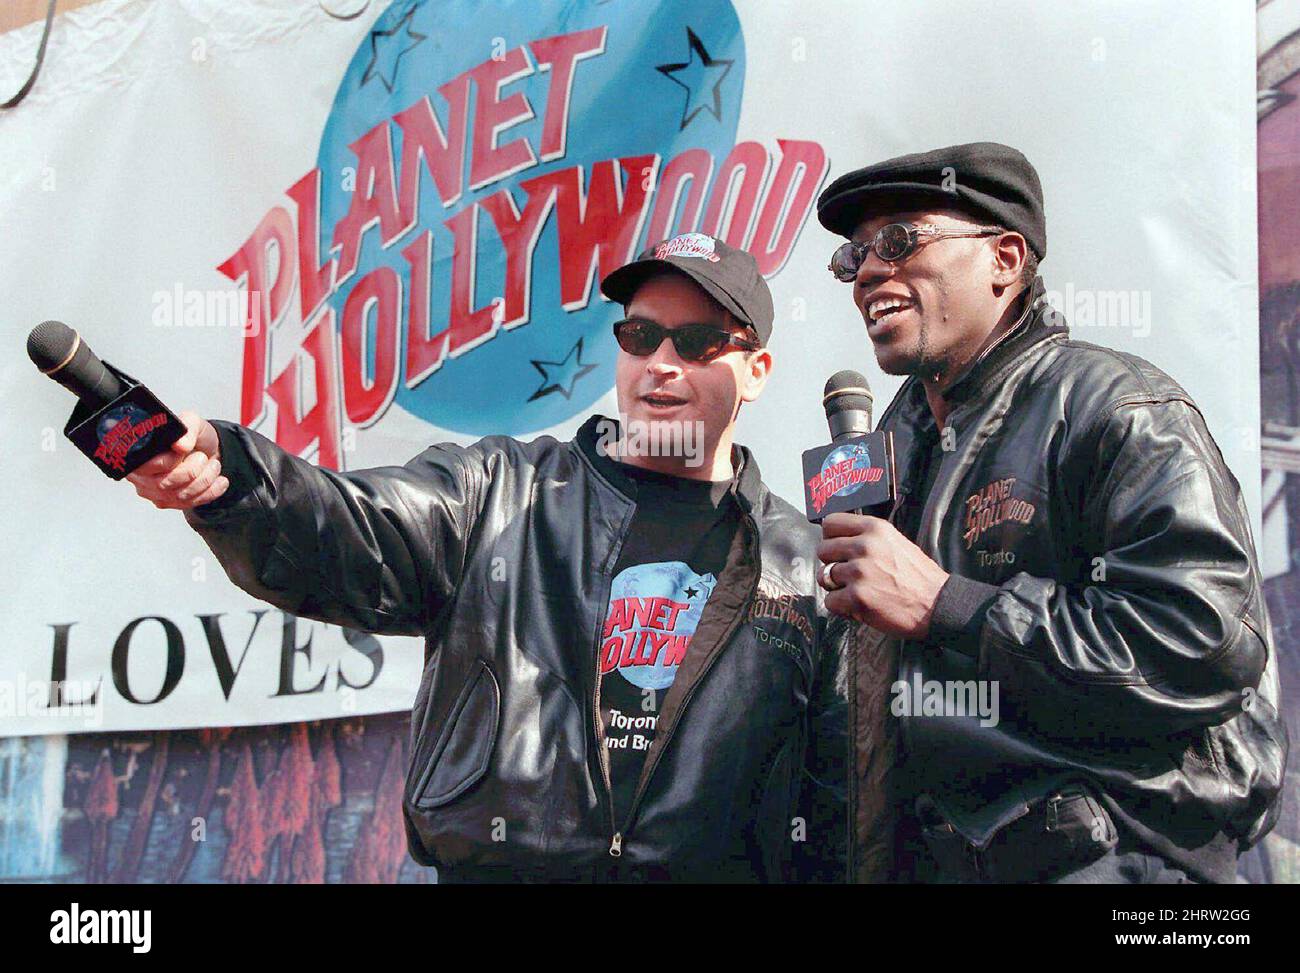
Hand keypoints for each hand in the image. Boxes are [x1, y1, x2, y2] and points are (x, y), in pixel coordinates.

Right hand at [126, 410, 228, 509]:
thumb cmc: (190, 435)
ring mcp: (155, 492)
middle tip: (202, 457)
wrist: (205, 448)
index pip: (146, 467)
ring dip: (205, 479)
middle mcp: (141, 477)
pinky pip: (192, 503)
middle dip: (192, 471)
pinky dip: (211, 491)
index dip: (169, 461)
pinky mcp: (171, 503)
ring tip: (213, 465)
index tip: (184, 450)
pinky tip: (219, 480)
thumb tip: (180, 445)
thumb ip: (187, 428)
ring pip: (180, 496)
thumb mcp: (191, 421)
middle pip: (163, 485)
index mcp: (138, 455)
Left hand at [816, 512, 949, 638]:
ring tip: (857, 591)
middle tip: (849, 575)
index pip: (830, 523)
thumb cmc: (918, 576)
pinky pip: (830, 601)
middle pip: (823, 551)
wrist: (937, 605)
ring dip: (837, 587)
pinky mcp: (857, 597)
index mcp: (874, 529)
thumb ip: (867, 538)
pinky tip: (858, 606)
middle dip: (832, 564)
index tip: (837, 549)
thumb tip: (838, 540)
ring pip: (824, 577)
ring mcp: (859, 572)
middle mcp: (864, 546)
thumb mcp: (895, 542)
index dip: (831, 538)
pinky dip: (841, 607)